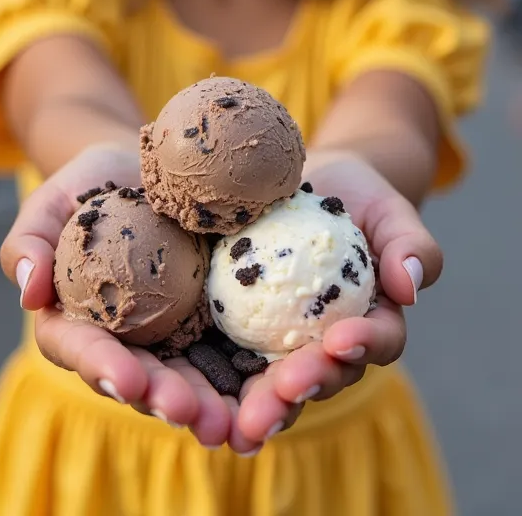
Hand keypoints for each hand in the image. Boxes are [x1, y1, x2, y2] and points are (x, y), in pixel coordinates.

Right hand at [0, 145, 255, 451]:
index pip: (82, 349)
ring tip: (230, 421)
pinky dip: (251, 377)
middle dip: (165, 398)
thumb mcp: (53, 199)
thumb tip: (29, 293)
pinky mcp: (216, 320)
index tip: (128, 377)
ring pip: (189, 379)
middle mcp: (125, 340)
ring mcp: (173, 335)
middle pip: (141, 379)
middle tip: (190, 411)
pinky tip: (275, 391)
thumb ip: (28, 240)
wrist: (149, 166)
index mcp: (76, 320)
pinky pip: (234, 353)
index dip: (103, 367)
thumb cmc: (91, 182)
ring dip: (208, 404)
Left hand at [234, 155, 442, 446]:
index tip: (342, 339)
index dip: (362, 345)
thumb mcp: (388, 211)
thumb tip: (411, 285)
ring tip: (243, 422)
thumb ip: (409, 244)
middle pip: (322, 377)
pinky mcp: (240, 336)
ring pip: (276, 387)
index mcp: (372, 323)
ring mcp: (284, 346)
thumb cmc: (359, 198)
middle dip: (303, 389)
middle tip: (285, 389)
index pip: (377, 341)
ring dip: (262, 407)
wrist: (309, 184)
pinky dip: (216, 388)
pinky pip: (228, 365)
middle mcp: (329, 346)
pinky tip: (197, 406)